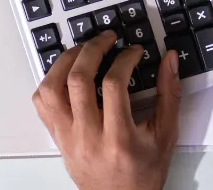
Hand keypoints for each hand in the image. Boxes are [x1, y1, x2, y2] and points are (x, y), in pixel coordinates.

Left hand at [32, 31, 181, 189]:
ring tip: (83, 50)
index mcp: (118, 138)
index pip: (114, 84)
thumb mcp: (166, 135)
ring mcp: (68, 138)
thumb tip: (169, 59)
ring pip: (52, 89)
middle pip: (78, 80)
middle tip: (107, 38)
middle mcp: (88, 137)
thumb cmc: (143, 174)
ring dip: (66, 61)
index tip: (134, 51)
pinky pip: (42, 103)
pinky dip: (51, 80)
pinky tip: (67, 72)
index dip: (124, 58)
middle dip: (93, 49)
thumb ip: (169, 94)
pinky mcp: (58, 138)